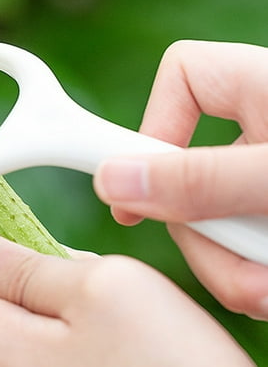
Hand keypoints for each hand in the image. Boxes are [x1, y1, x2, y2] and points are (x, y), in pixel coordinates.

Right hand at [93, 41, 267, 318]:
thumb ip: (203, 179)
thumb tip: (114, 182)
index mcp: (260, 86)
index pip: (182, 75)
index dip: (152, 121)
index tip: (144, 179)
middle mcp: (261, 128)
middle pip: (182, 170)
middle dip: (197, 231)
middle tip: (230, 269)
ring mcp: (265, 176)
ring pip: (208, 221)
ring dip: (228, 268)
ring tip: (265, 291)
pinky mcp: (265, 216)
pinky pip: (236, 248)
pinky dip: (248, 277)